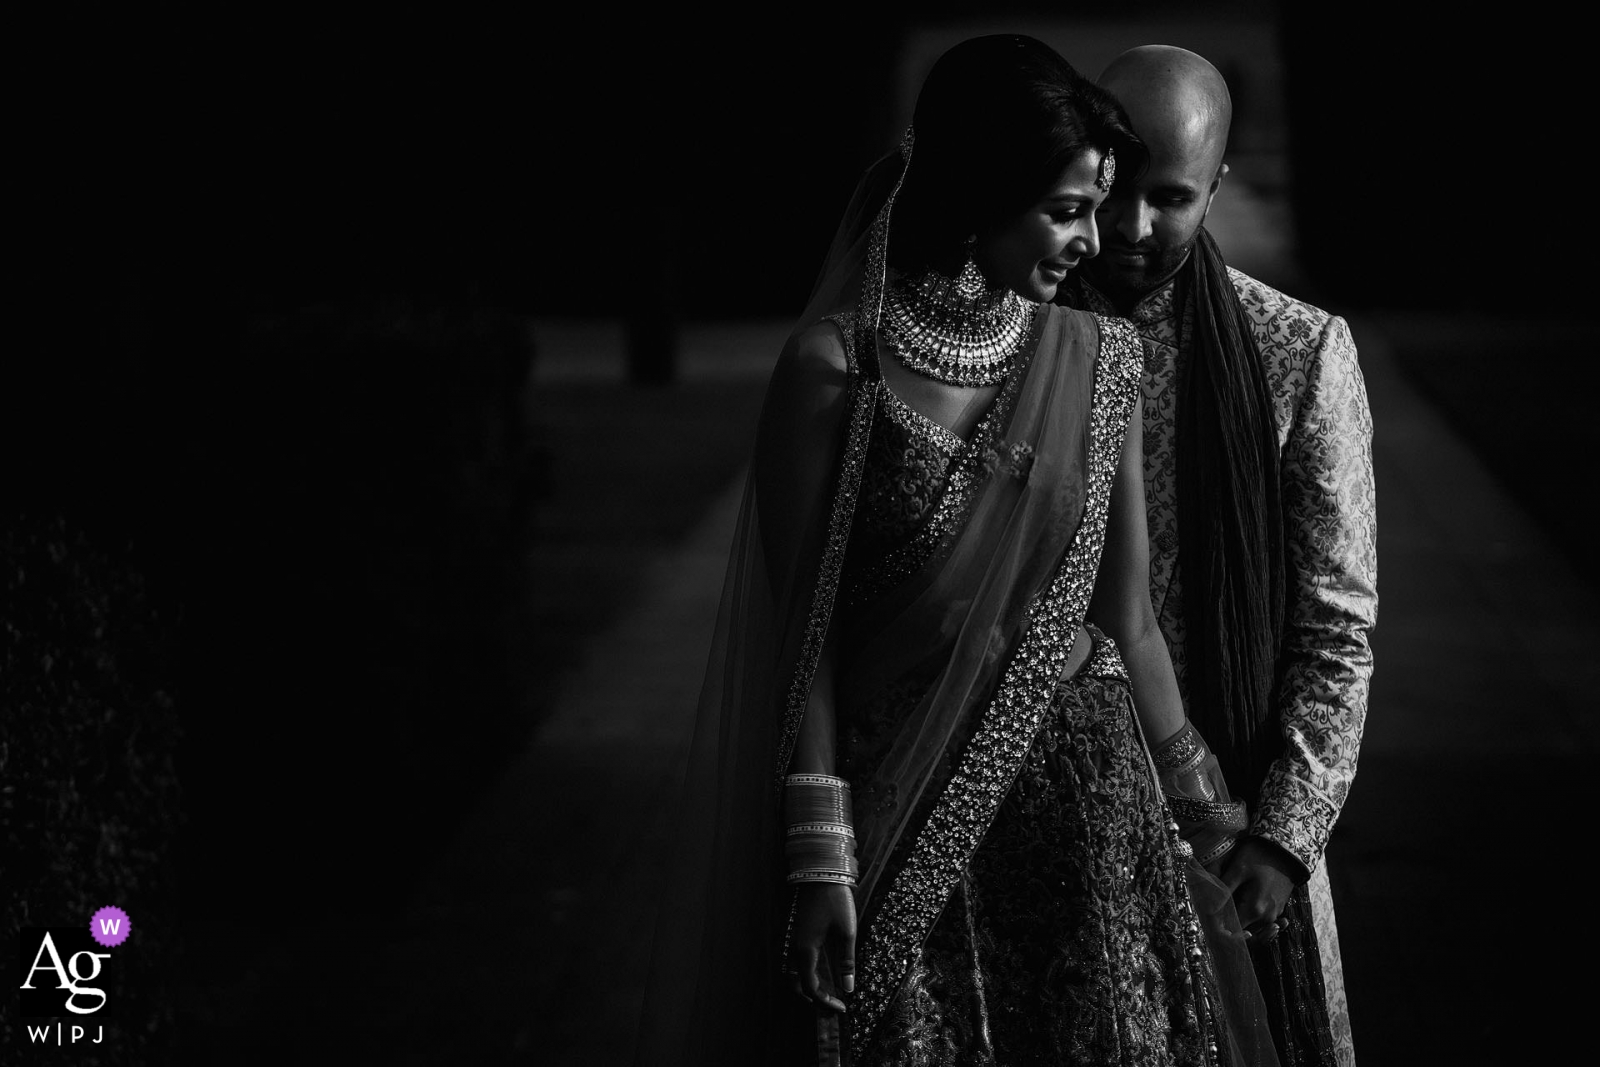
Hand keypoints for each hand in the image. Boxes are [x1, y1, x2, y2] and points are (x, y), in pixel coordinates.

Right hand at [788, 882, 855, 1011]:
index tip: (842, 1006)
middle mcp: (794, 946)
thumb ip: (846, 961)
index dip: (825, 1001)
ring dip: (804, 985)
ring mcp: (792, 938)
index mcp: (806, 950)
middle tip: (830, 1004)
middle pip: (794, 983)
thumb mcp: (847, 931)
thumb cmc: (835, 900)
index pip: (810, 986)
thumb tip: (848, 988)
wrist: (820, 871)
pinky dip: (801, 971)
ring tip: (823, 991)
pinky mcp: (795, 930)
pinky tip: (817, 969)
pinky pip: (792, 958)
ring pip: (790, 971)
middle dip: (811, 998)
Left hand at [1219, 837, 1297, 940]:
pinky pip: (1259, 920)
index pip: (1231, 930)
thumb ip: (1223, 891)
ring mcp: (1274, 914)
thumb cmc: (1261, 855)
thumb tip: (1208, 910)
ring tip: (1225, 901)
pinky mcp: (1277, 909)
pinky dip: (1248, 915)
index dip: (1218, 925)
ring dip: (1237, 918)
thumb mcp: (1238, 869)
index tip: (1209, 914)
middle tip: (1214, 906)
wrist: (1287, 848)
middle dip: (1226, 922)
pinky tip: (1239, 900)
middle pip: (1241, 930)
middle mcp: (1266, 918)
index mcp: (1255, 910)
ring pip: (1250, 926)